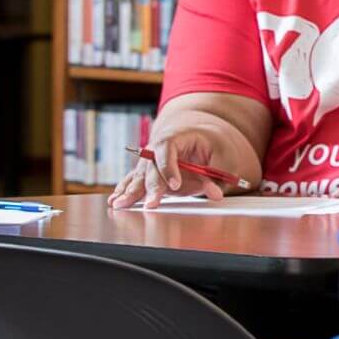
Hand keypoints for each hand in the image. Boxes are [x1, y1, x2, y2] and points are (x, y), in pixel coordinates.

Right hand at [108, 130, 227, 208]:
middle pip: (151, 167)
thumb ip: (217, 175)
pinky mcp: (147, 173)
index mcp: (176, 137)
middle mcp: (157, 148)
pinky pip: (134, 181)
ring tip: (121, 204)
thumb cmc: (212, 143)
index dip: (170, 167)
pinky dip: (125, 190)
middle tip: (153, 203)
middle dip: (152, 186)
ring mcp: (150, 161)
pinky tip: (115, 201)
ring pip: (139, 176)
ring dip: (131, 191)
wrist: (199, 135)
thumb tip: (216, 194)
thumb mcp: (223, 156)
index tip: (176, 185)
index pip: (167, 149)